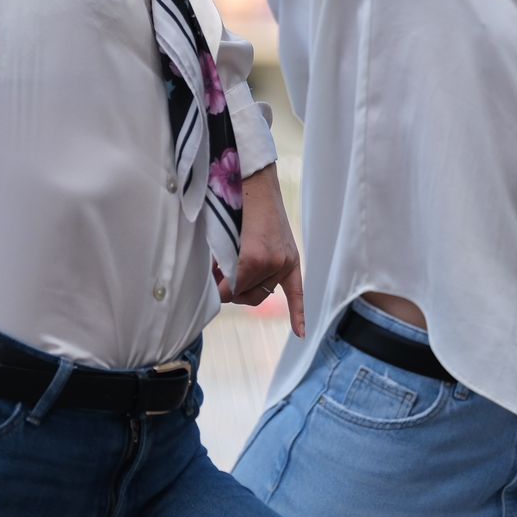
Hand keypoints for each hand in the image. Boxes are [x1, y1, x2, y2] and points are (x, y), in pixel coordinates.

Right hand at [215, 166, 305, 335]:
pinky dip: (220, 284)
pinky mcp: (257, 258)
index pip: (296, 292)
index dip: (297, 314)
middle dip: (234, 291)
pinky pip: (232, 284)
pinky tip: (215, 280)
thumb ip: (252, 263)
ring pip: (239, 290)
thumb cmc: (251, 208)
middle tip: (220, 274)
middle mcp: (285, 264)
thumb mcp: (262, 239)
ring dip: (223, 282)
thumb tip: (228, 288)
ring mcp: (273, 262)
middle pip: (254, 297)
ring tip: (217, 261)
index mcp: (290, 259)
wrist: (254, 182)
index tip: (301, 334)